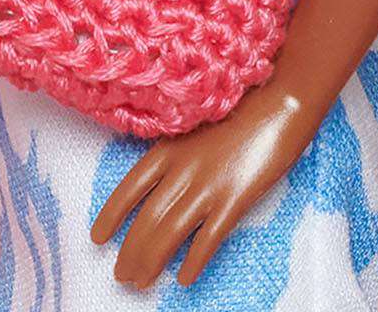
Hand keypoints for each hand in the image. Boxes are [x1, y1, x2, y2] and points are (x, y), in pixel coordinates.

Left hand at [89, 79, 322, 290]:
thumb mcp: (198, 123)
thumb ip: (180, 150)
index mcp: (170, 146)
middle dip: (130, 251)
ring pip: (170, 232)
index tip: (97, 237)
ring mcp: (209, 184)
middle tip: (121, 275)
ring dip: (151, 261)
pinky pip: (209, 238)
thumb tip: (164, 179)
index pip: (130, 187)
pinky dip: (194, 261)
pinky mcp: (236, 198)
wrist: (281, 94)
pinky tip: (184, 278)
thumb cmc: (242, 104)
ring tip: (140, 283)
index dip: (111, 215)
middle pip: (147, 218)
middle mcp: (183, 168)